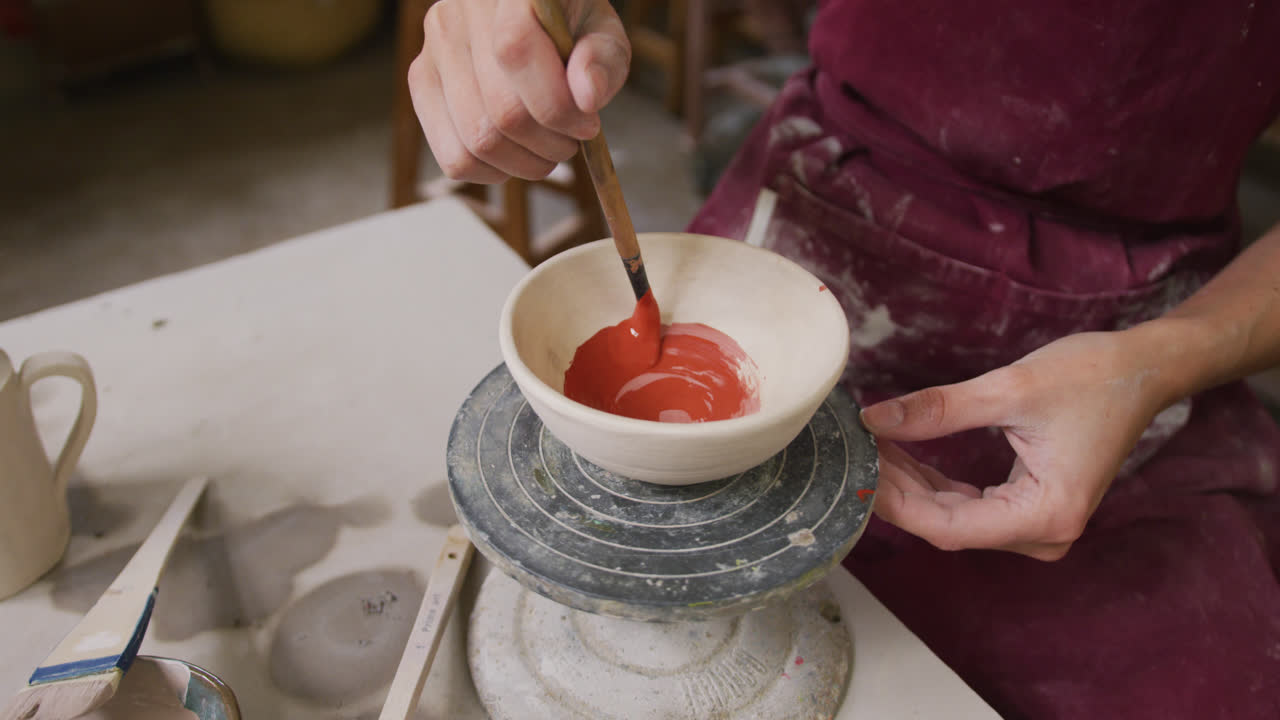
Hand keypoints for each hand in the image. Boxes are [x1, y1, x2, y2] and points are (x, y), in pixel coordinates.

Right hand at [408, 0, 629, 182]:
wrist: (524, 16)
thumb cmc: (567, 27)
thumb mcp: (601, 32)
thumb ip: (602, 59)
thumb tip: (587, 97)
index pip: (516, 52)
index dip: (557, 105)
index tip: (587, 124)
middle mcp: (457, 16)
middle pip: (501, 110)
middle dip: (549, 143)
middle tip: (570, 140)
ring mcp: (432, 52)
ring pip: (477, 140)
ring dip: (523, 163)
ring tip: (546, 149)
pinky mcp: (421, 84)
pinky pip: (453, 156)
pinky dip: (492, 171)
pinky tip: (515, 155)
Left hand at [860, 328, 1174, 559]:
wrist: (1141, 370)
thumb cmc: (1091, 376)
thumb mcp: (1008, 389)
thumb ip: (938, 410)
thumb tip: (874, 420)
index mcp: (1046, 514)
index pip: (949, 526)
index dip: (896, 502)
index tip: (857, 472)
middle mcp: (1044, 533)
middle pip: (948, 525)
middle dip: (897, 491)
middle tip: (853, 454)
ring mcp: (1038, 524)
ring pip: (954, 517)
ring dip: (910, 486)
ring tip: (870, 449)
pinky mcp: (1030, 507)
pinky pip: (969, 505)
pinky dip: (933, 483)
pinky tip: (900, 455)